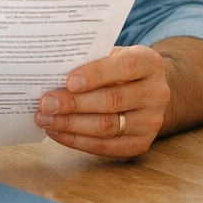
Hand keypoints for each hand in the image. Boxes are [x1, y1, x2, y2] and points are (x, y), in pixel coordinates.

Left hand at [34, 45, 170, 156]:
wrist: (148, 92)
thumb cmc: (121, 71)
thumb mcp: (113, 56)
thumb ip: (91, 61)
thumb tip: (53, 74)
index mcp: (150, 64)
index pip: (125, 67)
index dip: (96, 74)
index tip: (69, 82)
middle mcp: (156, 93)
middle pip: (112, 100)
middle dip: (74, 103)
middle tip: (46, 103)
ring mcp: (151, 122)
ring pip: (106, 126)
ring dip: (70, 124)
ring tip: (45, 119)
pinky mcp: (141, 144)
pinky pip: (104, 147)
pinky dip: (76, 141)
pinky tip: (57, 132)